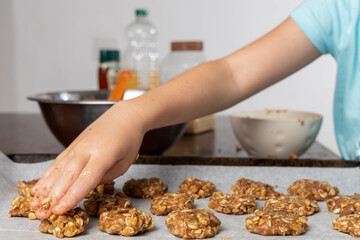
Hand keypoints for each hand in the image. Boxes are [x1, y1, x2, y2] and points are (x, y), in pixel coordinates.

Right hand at [30, 101, 144, 218]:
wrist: (124, 116)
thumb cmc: (128, 141)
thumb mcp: (124, 163)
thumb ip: (105, 177)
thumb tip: (86, 187)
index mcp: (104, 154)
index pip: (85, 179)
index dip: (72, 196)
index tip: (60, 210)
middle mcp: (87, 149)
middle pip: (67, 176)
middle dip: (54, 197)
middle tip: (43, 213)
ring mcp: (77, 146)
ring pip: (58, 169)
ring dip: (45, 188)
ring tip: (35, 204)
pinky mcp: (72, 145)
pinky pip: (57, 162)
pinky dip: (47, 175)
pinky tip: (39, 187)